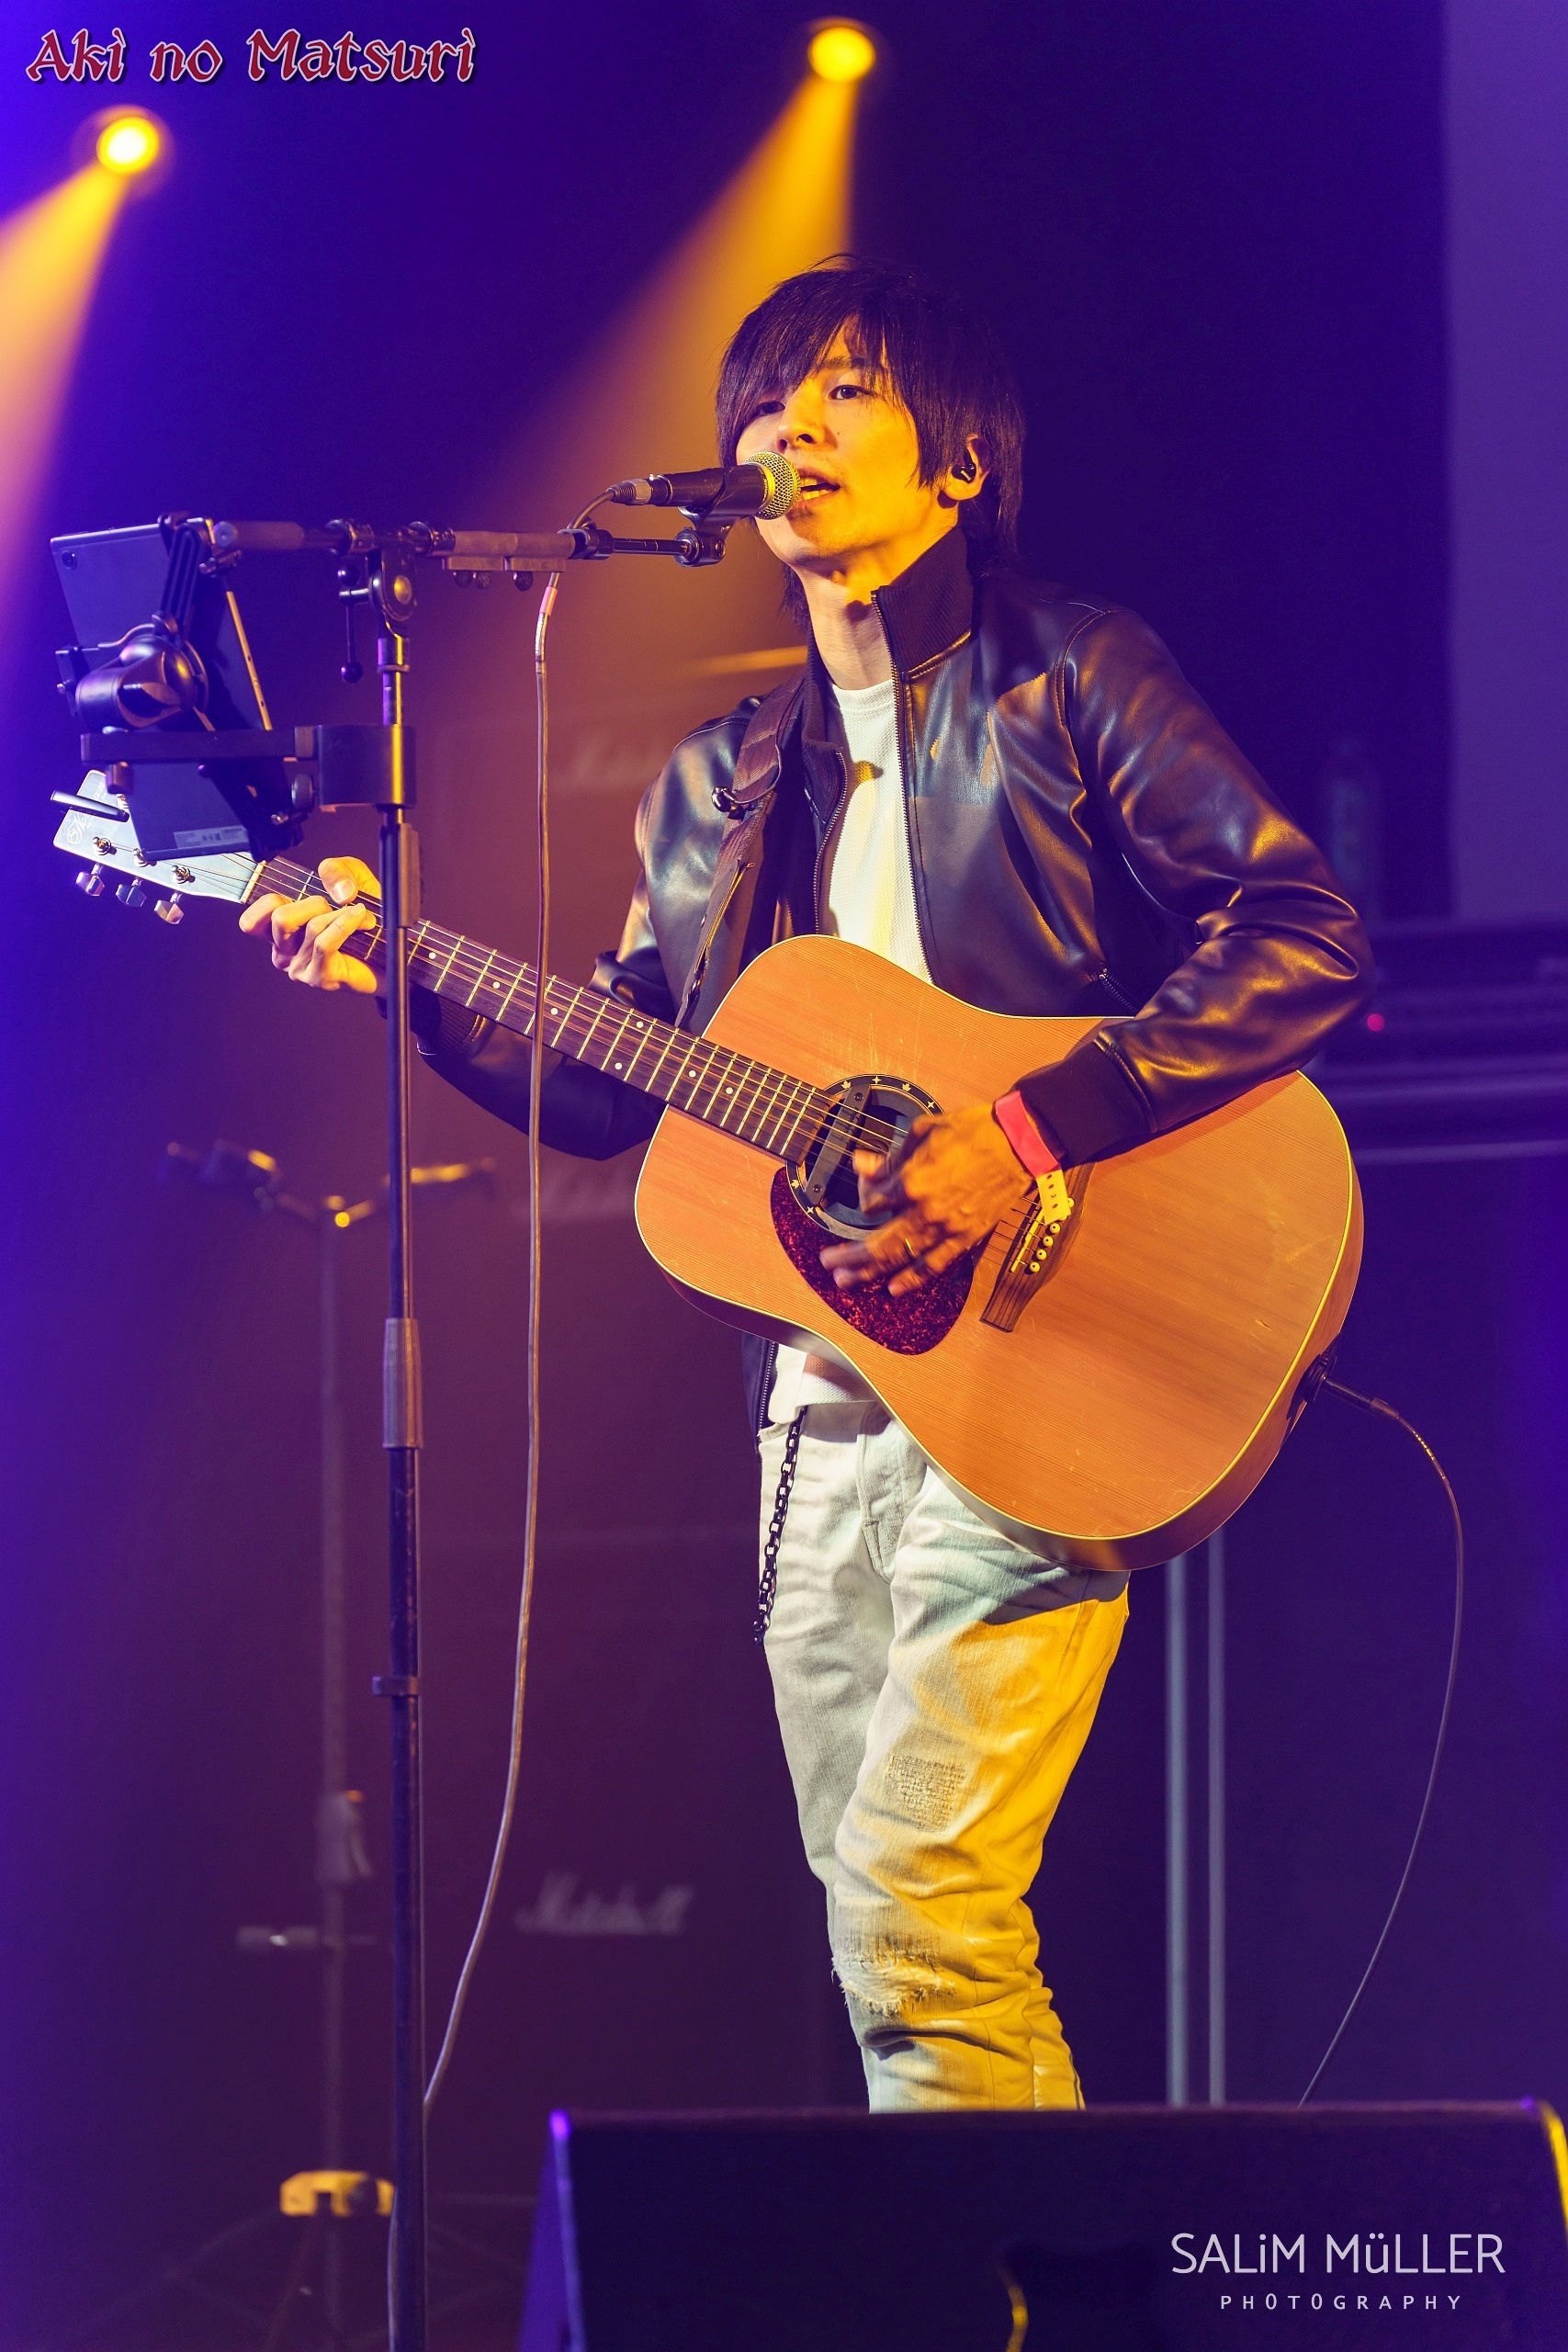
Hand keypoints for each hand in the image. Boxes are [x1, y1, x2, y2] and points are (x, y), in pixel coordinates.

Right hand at [238, 854, 379, 994]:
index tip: (297, 894)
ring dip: (341, 914)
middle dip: (314, 902)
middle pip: (280, 917)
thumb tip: (336, 891)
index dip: (270, 902)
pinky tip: (361, 920)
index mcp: (281, 933)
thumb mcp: (350, 881)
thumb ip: (336, 870)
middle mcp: (285, 952)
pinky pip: (325, 943)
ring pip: (311, 927)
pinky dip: (345, 925)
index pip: (251, 922)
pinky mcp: (319, 978)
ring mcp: (300, 968)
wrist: (393, 953)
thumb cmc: (366, 920)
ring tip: (360, 916)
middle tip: (335, 907)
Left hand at [817, 1101, 1030, 1296]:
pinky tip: (893, 1288)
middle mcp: (925, 1211)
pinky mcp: (966, 1236)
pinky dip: (912, 1279)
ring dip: (870, 1273)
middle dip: (848, 1256)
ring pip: (900, 1259)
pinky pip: (934, 1264)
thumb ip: (890, 1158)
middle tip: (829, 1262)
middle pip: (876, 1243)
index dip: (864, 1196)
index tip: (867, 1189)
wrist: (1018, 1142)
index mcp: (912, 1181)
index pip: (871, 1202)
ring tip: (847, 1281)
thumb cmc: (973, 1131)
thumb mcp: (922, 1133)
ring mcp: (946, 1228)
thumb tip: (860, 1165)